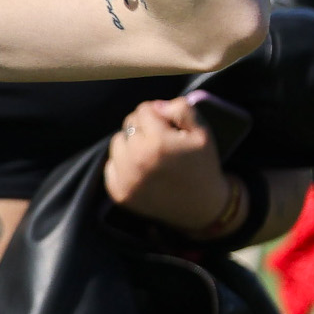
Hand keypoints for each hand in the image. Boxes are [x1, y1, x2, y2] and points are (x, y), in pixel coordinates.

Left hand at [104, 96, 246, 236]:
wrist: (201, 207)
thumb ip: (181, 109)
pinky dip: (123, 163)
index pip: (143, 110)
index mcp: (158, 142)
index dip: (158, 114)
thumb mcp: (203, 132)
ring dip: (131, 143)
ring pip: (118, 142)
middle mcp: (137, 160)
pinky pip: (110, 165)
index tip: (169, 126)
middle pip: (129, 124)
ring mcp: (125, 178)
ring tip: (150, 154)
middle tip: (161, 141)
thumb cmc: (203, 165)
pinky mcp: (119, 193)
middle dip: (144, 127)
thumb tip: (156, 106)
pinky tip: (141, 169)